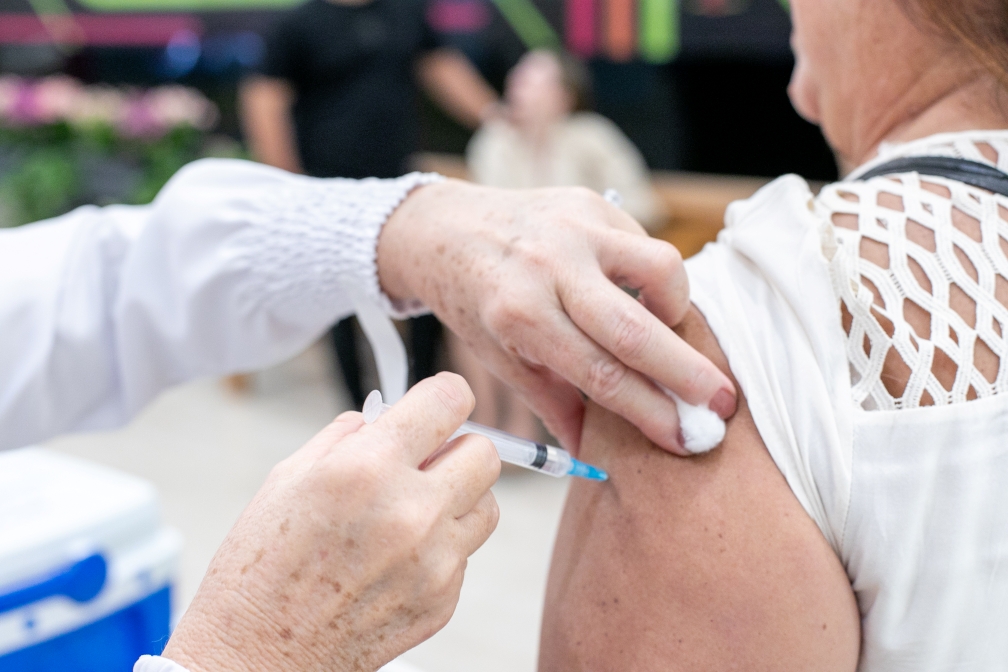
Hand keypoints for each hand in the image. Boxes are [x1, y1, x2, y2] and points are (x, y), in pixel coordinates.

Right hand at [162, 373, 499, 671]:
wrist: (255, 657)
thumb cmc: (260, 570)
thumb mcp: (288, 478)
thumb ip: (349, 436)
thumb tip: (388, 415)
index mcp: (368, 468)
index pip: (450, 400)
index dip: (446, 396)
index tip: (440, 404)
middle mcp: (412, 511)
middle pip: (485, 453)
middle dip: (457, 448)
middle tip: (426, 461)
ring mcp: (434, 561)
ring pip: (488, 504)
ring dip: (458, 498)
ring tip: (411, 512)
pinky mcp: (444, 600)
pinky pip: (466, 553)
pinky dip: (442, 547)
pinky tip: (395, 558)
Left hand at [378, 181, 736, 455]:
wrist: (445, 230)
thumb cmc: (475, 303)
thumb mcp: (501, 358)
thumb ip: (554, 404)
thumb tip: (595, 456)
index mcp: (519, 315)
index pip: (601, 373)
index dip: (650, 411)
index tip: (686, 437)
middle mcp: (549, 268)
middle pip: (637, 327)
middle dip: (688, 373)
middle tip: (723, 404)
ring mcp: (574, 228)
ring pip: (660, 267)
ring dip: (679, 310)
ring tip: (674, 336)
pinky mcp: (592, 202)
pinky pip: (645, 244)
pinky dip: (656, 278)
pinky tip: (645, 299)